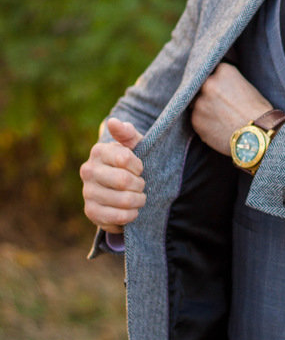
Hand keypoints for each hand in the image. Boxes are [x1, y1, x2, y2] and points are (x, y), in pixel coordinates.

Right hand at [80, 118, 145, 232]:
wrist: (122, 189)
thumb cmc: (131, 163)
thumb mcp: (134, 145)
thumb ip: (127, 133)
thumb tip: (113, 122)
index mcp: (98, 151)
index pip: (124, 158)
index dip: (138, 166)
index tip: (139, 169)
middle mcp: (88, 170)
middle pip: (123, 181)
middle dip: (140, 185)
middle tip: (141, 185)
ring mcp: (87, 192)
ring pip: (123, 200)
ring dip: (138, 200)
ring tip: (139, 198)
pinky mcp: (91, 212)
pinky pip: (118, 217)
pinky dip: (131, 215)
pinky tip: (132, 210)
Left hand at [191, 62, 271, 154]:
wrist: (258, 137)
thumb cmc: (259, 113)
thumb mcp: (247, 88)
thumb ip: (227, 84)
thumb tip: (215, 90)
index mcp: (224, 71)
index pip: (214, 73)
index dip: (219, 84)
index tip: (224, 93)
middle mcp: (209, 83)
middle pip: (202, 87)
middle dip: (209, 96)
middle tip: (223, 107)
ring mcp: (200, 102)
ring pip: (198, 105)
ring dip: (206, 111)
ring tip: (224, 121)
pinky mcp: (195, 120)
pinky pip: (197, 121)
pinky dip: (205, 125)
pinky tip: (220, 129)